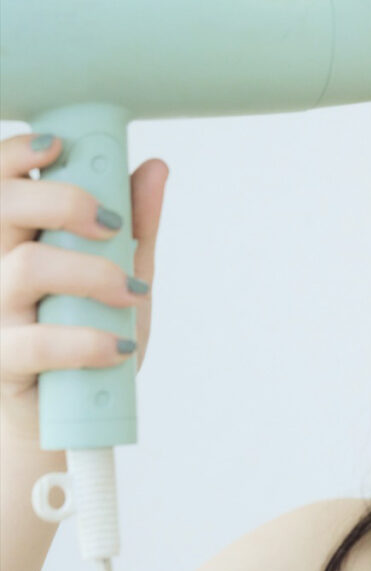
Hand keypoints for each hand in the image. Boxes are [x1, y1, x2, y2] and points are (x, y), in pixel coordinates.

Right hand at [0, 133, 168, 444]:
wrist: (64, 424)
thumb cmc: (86, 339)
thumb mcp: (120, 275)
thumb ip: (134, 225)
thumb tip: (154, 168)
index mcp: (14, 239)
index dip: (16, 154)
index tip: (59, 146)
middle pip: (1, 207)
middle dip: (63, 201)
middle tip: (109, 224)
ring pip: (25, 267)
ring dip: (93, 274)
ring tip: (131, 295)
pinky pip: (34, 341)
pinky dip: (87, 340)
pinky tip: (117, 345)